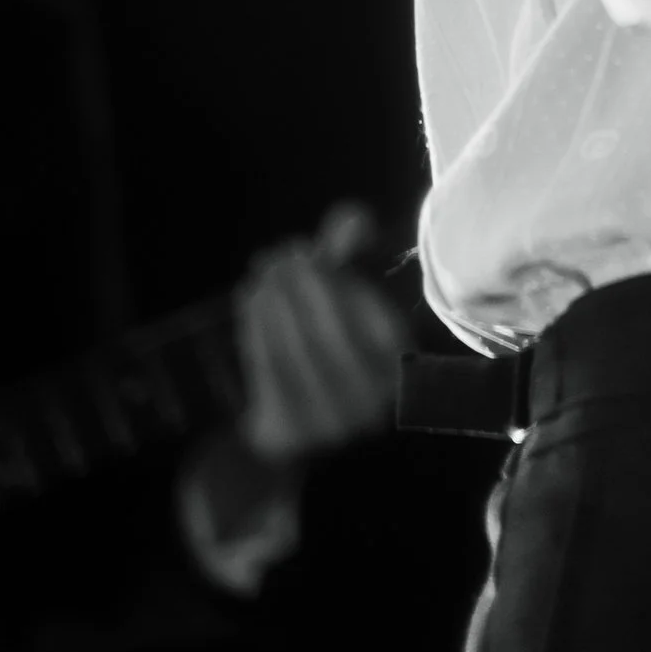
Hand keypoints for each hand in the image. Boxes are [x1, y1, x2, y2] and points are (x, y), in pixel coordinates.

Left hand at [232, 200, 407, 460]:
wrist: (300, 429)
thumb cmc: (335, 347)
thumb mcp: (350, 298)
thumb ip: (354, 255)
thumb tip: (354, 217)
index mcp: (400, 370)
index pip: (370, 320)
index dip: (335, 280)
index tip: (307, 250)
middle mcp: (373, 404)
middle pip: (328, 335)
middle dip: (299, 288)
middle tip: (277, 255)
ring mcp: (331, 426)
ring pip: (294, 352)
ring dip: (273, 305)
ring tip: (261, 275)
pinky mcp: (292, 435)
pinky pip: (269, 372)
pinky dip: (256, 330)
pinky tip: (250, 300)